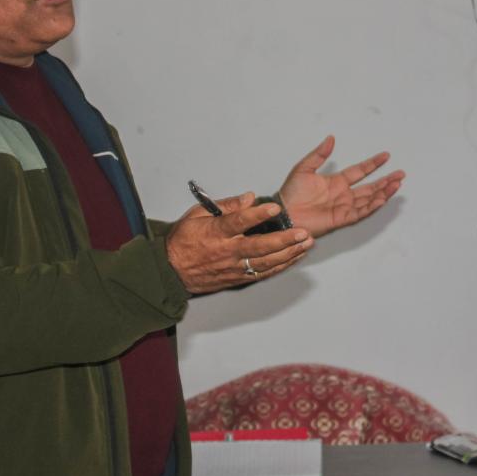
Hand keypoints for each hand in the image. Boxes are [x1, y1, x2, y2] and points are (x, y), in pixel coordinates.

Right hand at [165, 192, 313, 294]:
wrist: (170, 271)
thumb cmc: (183, 241)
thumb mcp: (197, 215)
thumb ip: (226, 206)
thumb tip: (249, 197)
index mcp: (216, 233)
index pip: (239, 222)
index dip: (258, 215)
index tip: (274, 208)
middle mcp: (227, 252)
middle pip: (259, 247)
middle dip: (283, 240)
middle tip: (302, 233)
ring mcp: (233, 267)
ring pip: (265, 262)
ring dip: (288, 254)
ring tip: (305, 244)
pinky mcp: (237, 278)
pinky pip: (262, 274)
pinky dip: (280, 266)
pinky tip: (293, 258)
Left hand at [279, 136, 404, 238]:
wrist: (283, 212)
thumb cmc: (290, 192)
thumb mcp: (304, 168)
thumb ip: (319, 154)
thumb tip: (331, 138)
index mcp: (336, 182)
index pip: (360, 171)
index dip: (373, 164)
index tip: (386, 156)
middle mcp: (343, 194)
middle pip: (370, 186)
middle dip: (386, 180)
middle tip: (401, 174)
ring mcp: (344, 207)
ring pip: (369, 199)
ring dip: (383, 192)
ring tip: (397, 184)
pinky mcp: (341, 219)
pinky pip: (360, 212)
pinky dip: (372, 206)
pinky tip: (382, 198)